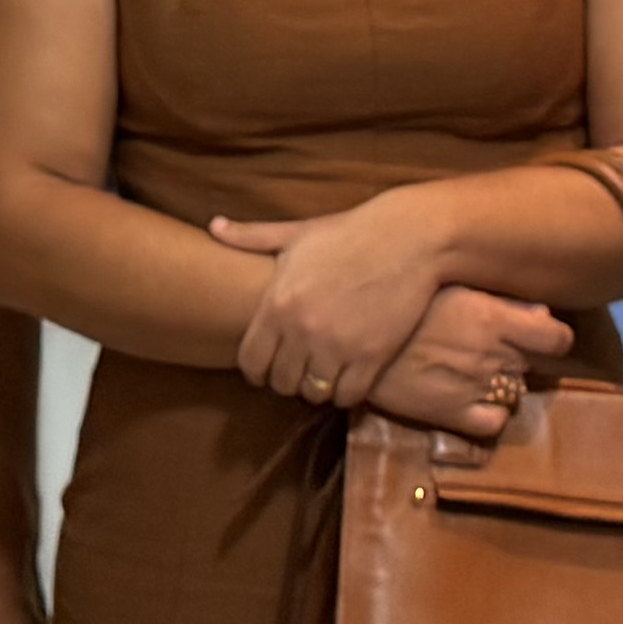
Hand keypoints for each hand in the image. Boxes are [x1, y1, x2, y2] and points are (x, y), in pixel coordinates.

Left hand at [211, 194, 457, 404]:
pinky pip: (347, 396)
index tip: (266, 367)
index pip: (250, 362)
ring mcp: (338, 346)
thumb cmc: (349, 232)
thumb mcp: (296, 233)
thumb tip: (214, 227)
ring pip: (313, 392)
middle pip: (280, 382)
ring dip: (315, 387)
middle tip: (297, 369)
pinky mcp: (372, 357)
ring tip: (322, 373)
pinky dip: (345, 392)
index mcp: (278, 304)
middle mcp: (303, 330)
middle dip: (285, 378)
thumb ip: (251, 237)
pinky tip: (348, 375)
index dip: (255, 370)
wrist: (408, 237)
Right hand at [363, 284, 574, 438]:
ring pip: (513, 392)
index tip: (542, 336)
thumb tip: (542, 312)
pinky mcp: (451, 412)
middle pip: (530, 364)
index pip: (558, 338)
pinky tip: (472, 400)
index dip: (553, 338)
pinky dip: (490, 415)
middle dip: (516, 357)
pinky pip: (492, 423)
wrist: (350, 332)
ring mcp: (472, 386)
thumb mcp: (451, 287)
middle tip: (488, 347)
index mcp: (492, 317)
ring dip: (500, 383)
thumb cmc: (399, 299)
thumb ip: (499, 300)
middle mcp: (490, 353)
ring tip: (470, 369)